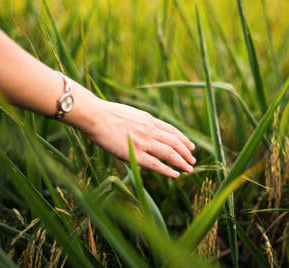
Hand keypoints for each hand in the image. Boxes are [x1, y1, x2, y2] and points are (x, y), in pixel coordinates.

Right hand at [81, 98, 195, 177]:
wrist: (95, 116)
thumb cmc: (105, 114)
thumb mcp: (129, 113)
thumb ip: (139, 122)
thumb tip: (141, 128)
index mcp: (148, 119)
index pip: (171, 130)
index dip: (183, 139)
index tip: (191, 145)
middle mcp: (150, 130)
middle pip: (175, 142)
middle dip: (186, 151)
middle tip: (193, 159)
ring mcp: (144, 142)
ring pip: (170, 153)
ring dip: (182, 161)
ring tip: (190, 168)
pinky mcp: (135, 154)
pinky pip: (156, 164)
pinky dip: (168, 170)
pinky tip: (176, 174)